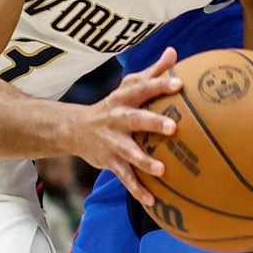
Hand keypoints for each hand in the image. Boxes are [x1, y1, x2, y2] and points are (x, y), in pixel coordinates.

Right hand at [70, 48, 183, 207]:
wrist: (73, 129)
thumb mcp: (128, 86)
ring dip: (144, 161)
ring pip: (129, 152)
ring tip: (162, 169)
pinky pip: (125, 177)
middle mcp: (117, 118)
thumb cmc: (113, 106)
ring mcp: (112, 142)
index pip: (142, 88)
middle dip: (152, 122)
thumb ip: (152, 72)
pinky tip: (153, 200)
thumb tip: (174, 52)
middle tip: (173, 127)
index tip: (179, 84)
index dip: (159, 84)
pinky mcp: (110, 161)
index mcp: (124, 98)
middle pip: (135, 119)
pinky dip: (137, 189)